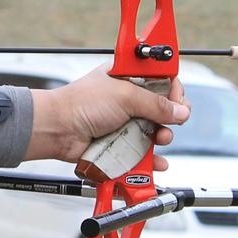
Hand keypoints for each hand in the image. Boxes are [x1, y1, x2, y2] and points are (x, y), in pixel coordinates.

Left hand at [25, 69, 189, 169]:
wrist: (58, 129)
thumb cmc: (80, 104)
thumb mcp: (125, 95)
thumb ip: (155, 103)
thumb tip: (179, 111)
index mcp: (127, 76)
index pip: (160, 78)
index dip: (173, 88)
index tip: (179, 100)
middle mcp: (127, 97)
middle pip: (161, 107)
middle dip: (171, 116)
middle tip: (173, 121)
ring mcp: (123, 121)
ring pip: (154, 130)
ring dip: (163, 136)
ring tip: (160, 138)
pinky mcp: (119, 142)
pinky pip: (142, 151)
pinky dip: (152, 158)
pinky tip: (158, 161)